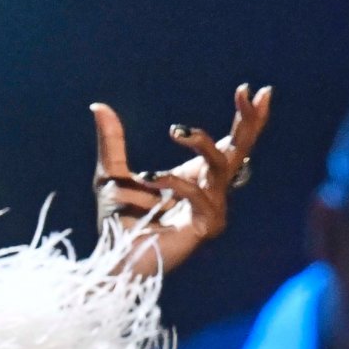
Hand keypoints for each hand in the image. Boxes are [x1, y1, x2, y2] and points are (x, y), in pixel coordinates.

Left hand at [91, 84, 271, 277]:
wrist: (114, 260)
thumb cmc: (118, 223)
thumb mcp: (111, 175)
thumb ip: (112, 142)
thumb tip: (99, 106)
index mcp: (195, 177)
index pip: (229, 143)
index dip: (243, 118)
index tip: (245, 88)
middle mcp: (209, 191)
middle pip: (240, 150)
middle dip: (248, 120)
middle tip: (250, 92)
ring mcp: (211, 210)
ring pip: (221, 166)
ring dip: (201, 144)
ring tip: (177, 130)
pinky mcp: (205, 227)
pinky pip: (197, 195)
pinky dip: (173, 182)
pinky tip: (149, 178)